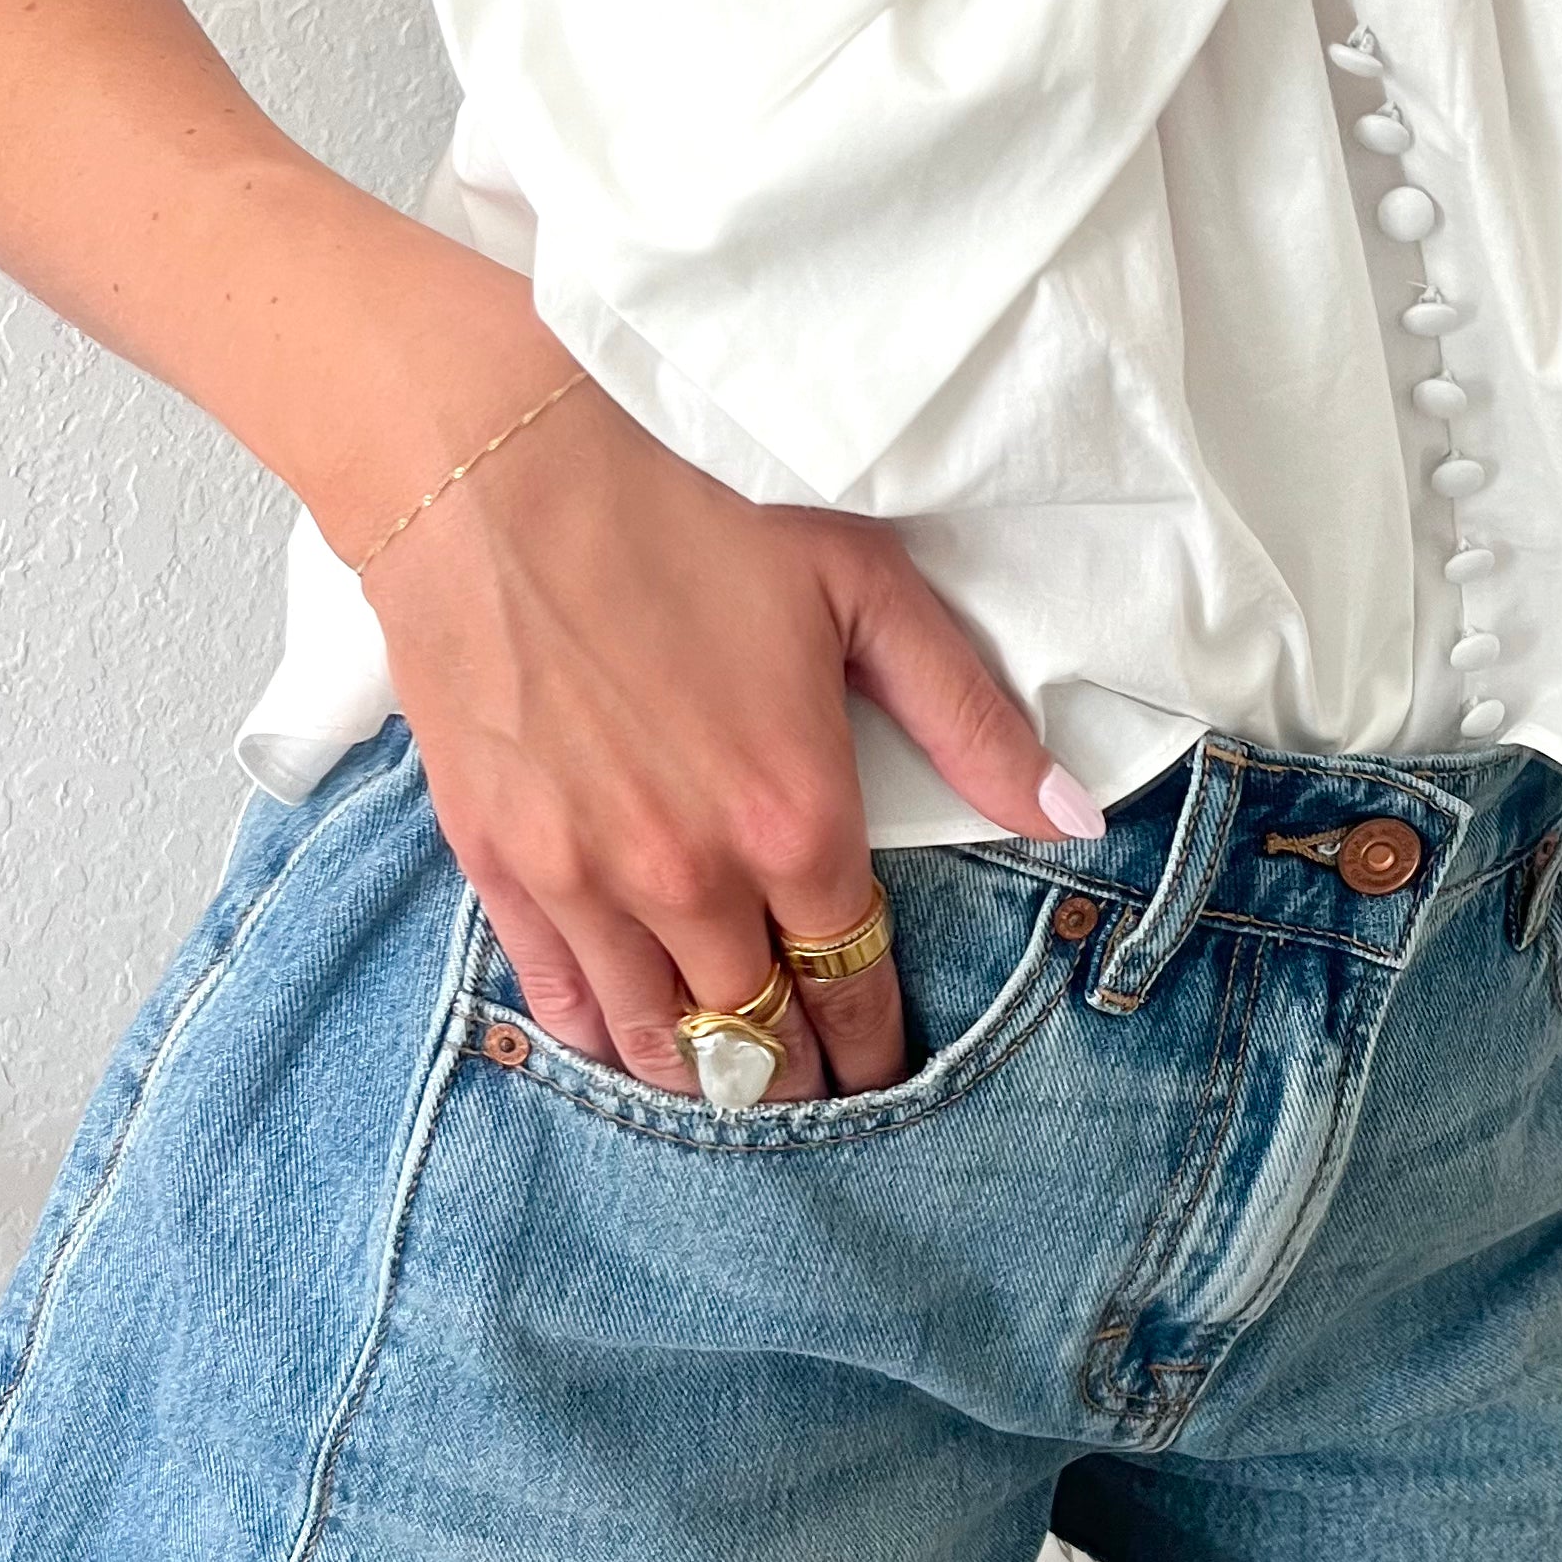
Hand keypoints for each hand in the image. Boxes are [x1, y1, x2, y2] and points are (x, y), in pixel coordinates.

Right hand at [354, 367, 1101, 1104]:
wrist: (493, 473)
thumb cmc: (686, 511)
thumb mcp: (860, 588)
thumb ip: (968, 716)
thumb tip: (1068, 813)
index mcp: (795, 818)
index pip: (851, 981)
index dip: (871, 1043)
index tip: (877, 1067)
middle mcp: (693, 876)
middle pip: (757, 1034)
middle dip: (791, 1074)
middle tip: (805, 1089)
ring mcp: (586, 881)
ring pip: (655, 1039)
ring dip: (699, 1077)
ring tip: (723, 1085)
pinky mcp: (500, 866)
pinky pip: (556, 999)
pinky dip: (596, 1038)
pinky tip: (622, 1043)